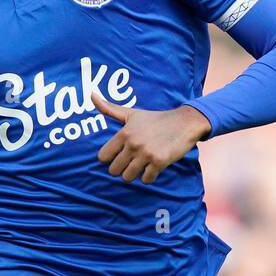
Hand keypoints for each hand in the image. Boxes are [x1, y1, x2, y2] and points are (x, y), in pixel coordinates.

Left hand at [91, 92, 211, 184]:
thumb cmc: (155, 119)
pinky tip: (153, 167)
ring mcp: (145, 153)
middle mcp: (133, 144)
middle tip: (132, 162)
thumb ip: (110, 108)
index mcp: (124, 133)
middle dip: (121, 169)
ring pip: (128, 177)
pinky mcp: (159, 162)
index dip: (110, 158)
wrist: (184, 122)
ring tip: (142, 165)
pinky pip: (146, 180)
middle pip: (114, 171)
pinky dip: (149, 177)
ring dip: (134, 174)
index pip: (103, 157)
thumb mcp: (131, 113)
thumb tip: (91, 95)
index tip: (119, 155)